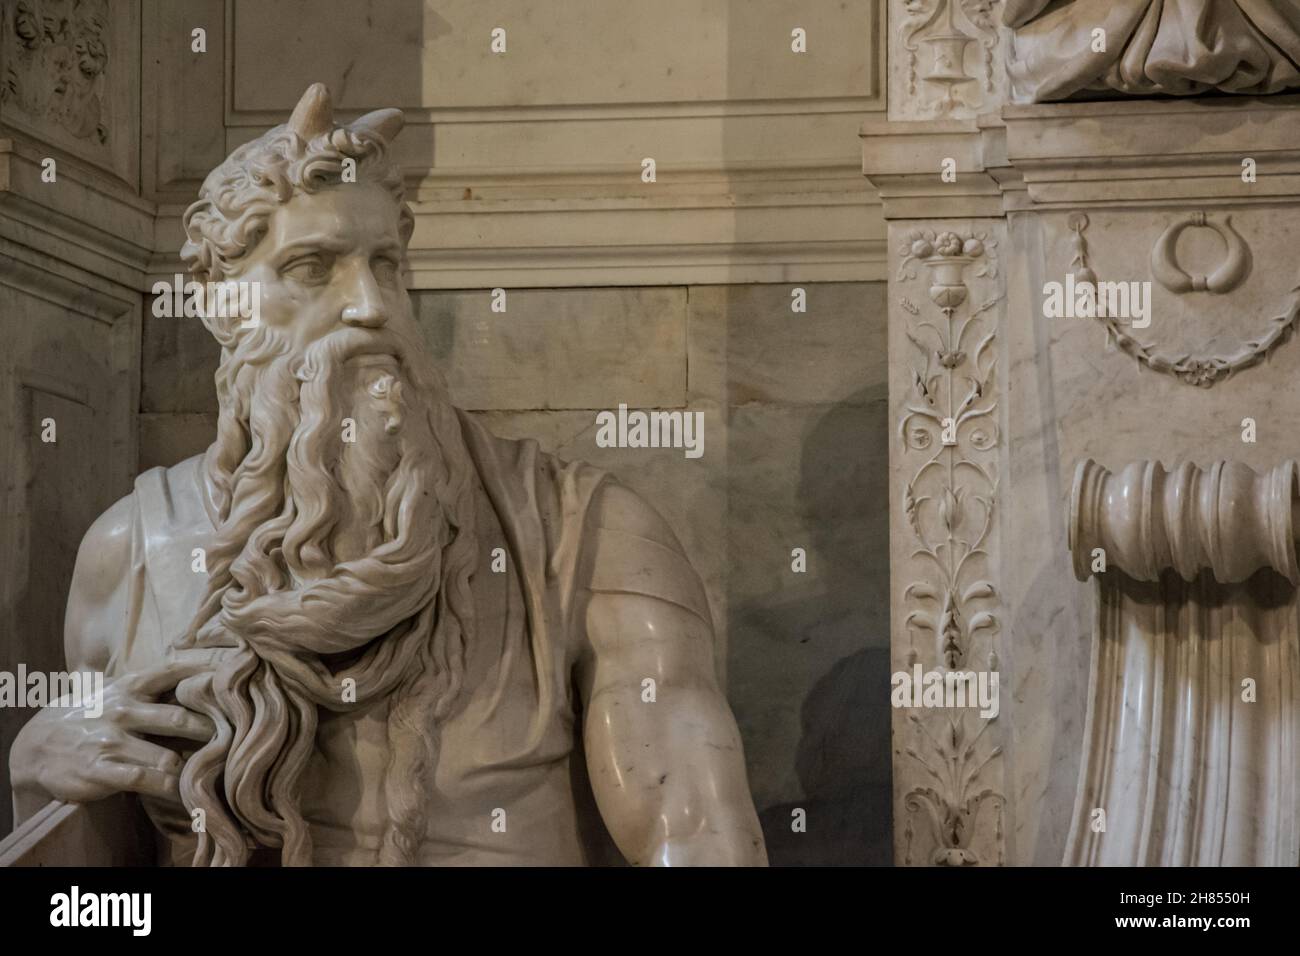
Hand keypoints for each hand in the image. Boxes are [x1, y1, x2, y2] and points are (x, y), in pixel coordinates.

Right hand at [10, 649, 221, 821]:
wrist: (34, 746)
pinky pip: (143, 780)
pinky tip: (186, 791)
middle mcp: (123, 711)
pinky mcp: (101, 770)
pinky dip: (168, 788)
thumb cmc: (87, 716)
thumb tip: (194, 661)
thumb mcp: (114, 691)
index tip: (237, 668)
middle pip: (177, 717)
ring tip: (218, 770)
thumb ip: (150, 682)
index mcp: (129, 687)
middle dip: (211, 728)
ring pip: (166, 755)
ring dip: (193, 765)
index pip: (171, 671)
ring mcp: (111, 742)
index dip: (204, 668)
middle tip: (240, 735)